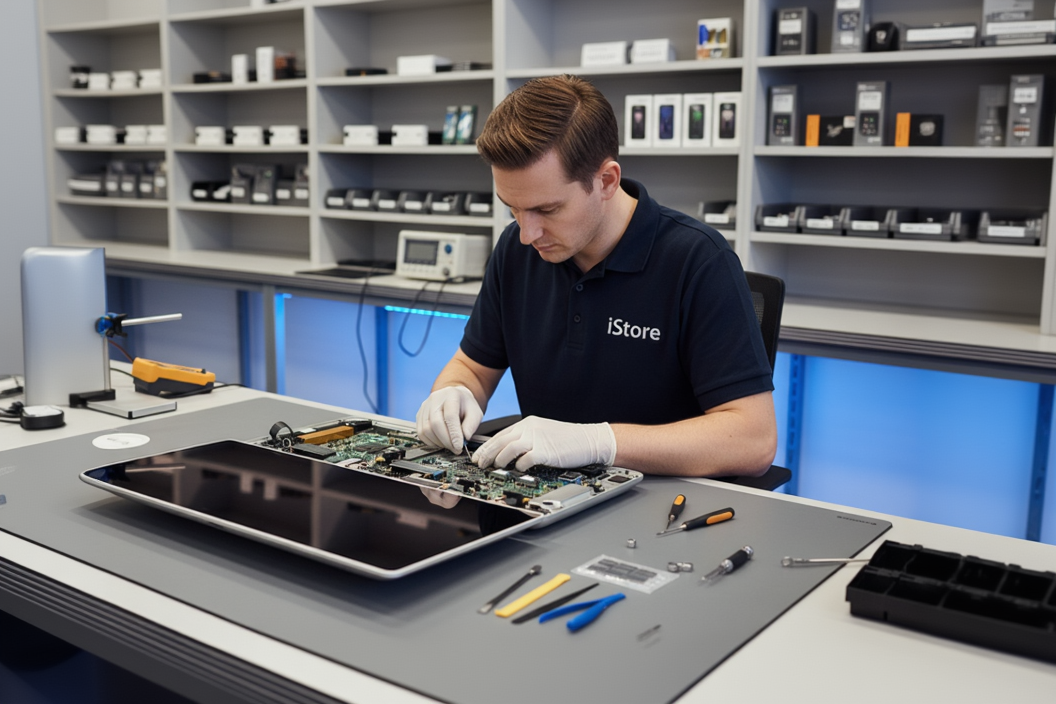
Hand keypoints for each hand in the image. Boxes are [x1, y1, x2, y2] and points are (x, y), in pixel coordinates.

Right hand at [415, 386, 483, 453]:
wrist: (455, 397)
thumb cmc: (466, 406)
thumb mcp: (475, 413)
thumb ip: (471, 425)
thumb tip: (465, 438)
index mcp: (451, 395)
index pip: (450, 416)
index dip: (454, 433)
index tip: (459, 446)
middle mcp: (435, 399)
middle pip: (435, 423)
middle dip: (446, 441)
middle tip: (456, 449)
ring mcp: (425, 407)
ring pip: (426, 430)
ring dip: (438, 442)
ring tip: (449, 445)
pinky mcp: (419, 415)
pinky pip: (420, 432)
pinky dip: (430, 442)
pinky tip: (440, 442)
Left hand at [472, 416, 616, 470]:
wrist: (590, 440)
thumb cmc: (568, 439)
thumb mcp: (543, 433)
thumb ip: (526, 439)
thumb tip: (508, 452)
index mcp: (528, 423)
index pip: (501, 434)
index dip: (487, 446)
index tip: (478, 456)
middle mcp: (530, 428)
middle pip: (501, 440)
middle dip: (487, 454)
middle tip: (479, 464)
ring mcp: (538, 439)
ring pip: (509, 448)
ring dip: (499, 459)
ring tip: (495, 467)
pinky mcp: (546, 451)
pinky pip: (525, 459)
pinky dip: (518, 465)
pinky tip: (518, 469)